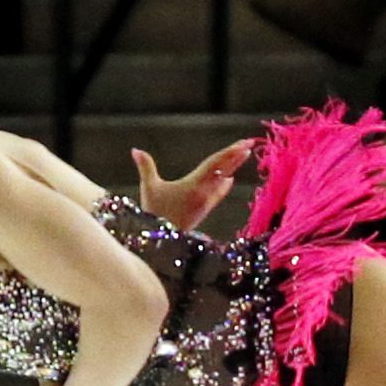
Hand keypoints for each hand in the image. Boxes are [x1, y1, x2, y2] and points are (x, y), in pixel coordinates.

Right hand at [134, 139, 254, 230]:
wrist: (162, 242)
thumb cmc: (154, 213)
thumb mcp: (149, 188)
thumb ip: (145, 167)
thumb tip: (135, 149)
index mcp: (194, 185)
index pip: (215, 164)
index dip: (230, 152)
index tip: (244, 144)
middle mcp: (204, 193)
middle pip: (224, 170)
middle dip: (237, 156)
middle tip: (250, 143)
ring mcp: (206, 203)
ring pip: (223, 180)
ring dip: (233, 167)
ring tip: (244, 155)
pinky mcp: (203, 210)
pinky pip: (218, 193)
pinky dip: (225, 184)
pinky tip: (230, 178)